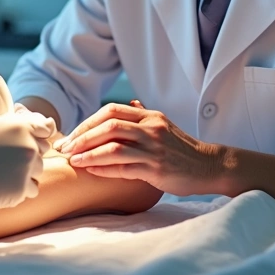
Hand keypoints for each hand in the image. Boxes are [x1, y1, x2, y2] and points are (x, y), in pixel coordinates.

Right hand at [0, 112, 54, 210]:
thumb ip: (18, 125)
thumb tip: (44, 126)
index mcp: (21, 127)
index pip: (45, 130)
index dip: (35, 137)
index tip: (23, 143)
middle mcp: (28, 146)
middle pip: (42, 153)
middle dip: (29, 157)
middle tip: (6, 161)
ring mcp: (27, 168)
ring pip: (38, 172)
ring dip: (25, 174)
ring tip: (2, 174)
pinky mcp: (22, 189)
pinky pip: (32, 190)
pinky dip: (20, 190)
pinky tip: (3, 185)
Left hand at [54, 100, 223, 196]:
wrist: (210, 166)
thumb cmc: (182, 149)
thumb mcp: (163, 125)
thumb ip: (142, 116)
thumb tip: (127, 104)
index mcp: (149, 116)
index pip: (110, 111)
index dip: (87, 122)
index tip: (71, 134)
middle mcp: (151, 129)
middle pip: (108, 127)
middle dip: (82, 137)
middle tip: (64, 148)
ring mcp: (154, 149)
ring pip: (114, 147)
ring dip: (88, 154)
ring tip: (72, 160)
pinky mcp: (157, 170)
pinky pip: (124, 168)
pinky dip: (103, 168)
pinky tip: (90, 170)